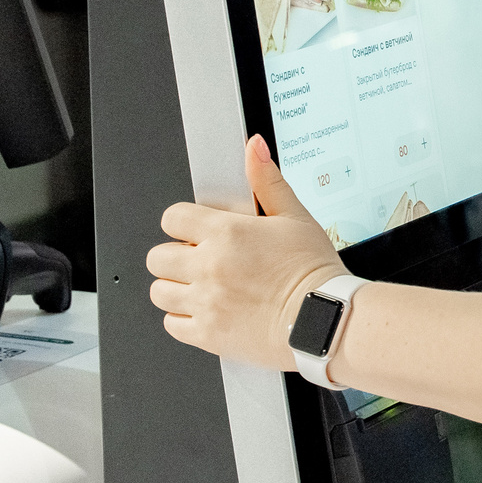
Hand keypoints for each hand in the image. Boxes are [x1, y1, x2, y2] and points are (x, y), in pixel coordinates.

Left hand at [147, 135, 346, 370]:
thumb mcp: (295, 216)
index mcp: (226, 233)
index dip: (184, 223)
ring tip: (204, 286)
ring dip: (176, 288)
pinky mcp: (206, 334)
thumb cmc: (313, 270)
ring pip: (159, 292)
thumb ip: (267, 181)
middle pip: (157, 257)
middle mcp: (208, 266)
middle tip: (200, 260)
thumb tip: (254, 148)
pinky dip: (184, 318)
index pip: (172, 218)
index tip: (196, 231)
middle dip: (175, 257)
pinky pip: (172, 324)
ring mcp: (205, 302)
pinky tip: (209, 309)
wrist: (324, 319)